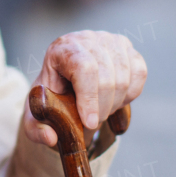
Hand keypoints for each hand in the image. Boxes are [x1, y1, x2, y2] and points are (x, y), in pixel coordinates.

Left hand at [22, 30, 146, 147]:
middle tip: (93, 122)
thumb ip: (36, 130)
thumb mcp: (36, 116)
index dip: (89, 98)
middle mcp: (86, 39)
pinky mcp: (127, 48)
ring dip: (115, 102)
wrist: (65, 86)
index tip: (90, 123)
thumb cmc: (51, 99)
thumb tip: (51, 137)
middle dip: (102, 107)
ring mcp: (109, 40)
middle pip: (106, 76)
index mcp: (60, 49)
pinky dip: (131, 93)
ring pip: (124, 76)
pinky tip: (116, 100)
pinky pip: (139, 72)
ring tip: (101, 110)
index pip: (83, 67)